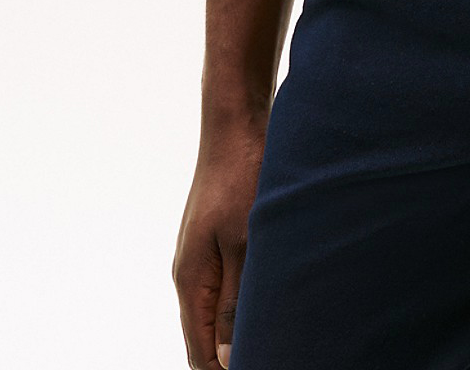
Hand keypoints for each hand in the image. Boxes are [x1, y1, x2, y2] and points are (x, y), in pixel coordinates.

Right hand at [173, 111, 268, 367]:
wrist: (236, 123)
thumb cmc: (242, 177)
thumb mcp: (243, 243)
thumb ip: (233, 302)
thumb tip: (224, 359)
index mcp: (190, 280)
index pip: (197, 352)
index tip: (259, 365)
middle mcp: (191, 272)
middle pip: (205, 336)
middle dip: (230, 355)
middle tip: (275, 350)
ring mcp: (204, 254)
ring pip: (218, 310)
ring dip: (241, 328)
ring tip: (278, 335)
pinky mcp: (220, 237)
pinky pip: (228, 284)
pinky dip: (245, 301)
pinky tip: (271, 301)